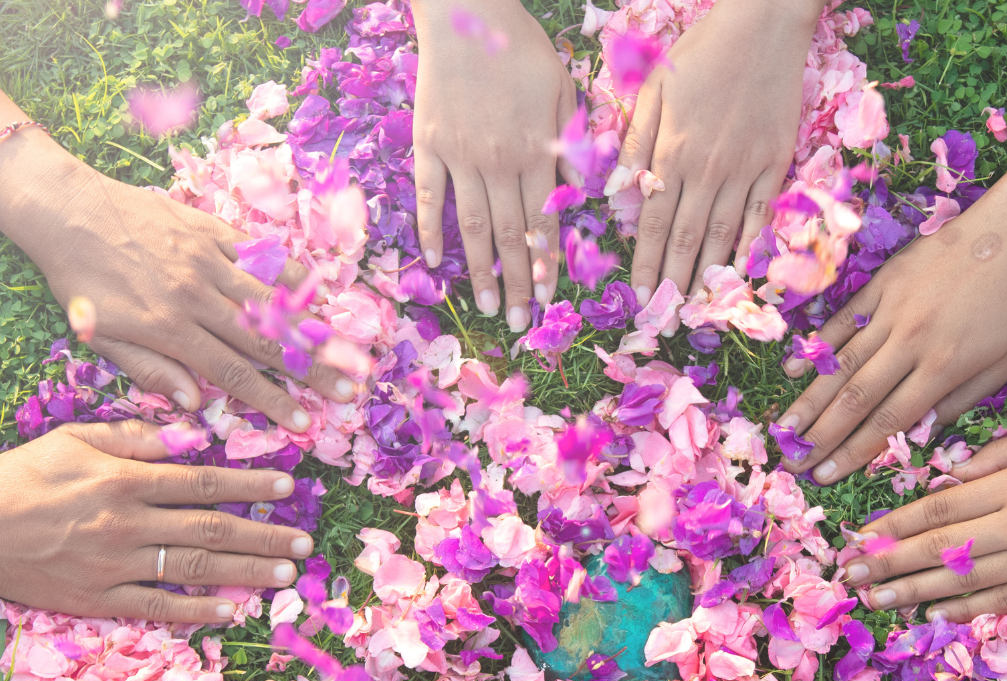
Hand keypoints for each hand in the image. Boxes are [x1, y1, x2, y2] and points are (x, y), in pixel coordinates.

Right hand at [0, 420, 312, 621]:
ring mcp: (115, 566)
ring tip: (287, 573)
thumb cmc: (21, 478)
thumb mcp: (73, 440)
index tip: (289, 485)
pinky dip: (201, 611)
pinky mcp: (100, 600)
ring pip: (195, 571)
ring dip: (248, 572)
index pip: (203, 481)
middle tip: (304, 542)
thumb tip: (192, 434)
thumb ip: (134, 438)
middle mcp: (126, 524)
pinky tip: (235, 610)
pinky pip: (160, 608)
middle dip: (264, 535)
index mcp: (123, 479)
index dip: (251, 483)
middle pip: (211, 531)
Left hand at [1, 162, 355, 431]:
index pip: (232, 373)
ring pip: (270, 300)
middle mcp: (195, 295)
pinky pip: (259, 256)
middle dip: (309, 370)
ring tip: (344, 350)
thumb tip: (197, 405)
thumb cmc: (79, 280)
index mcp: (168, 328)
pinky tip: (317, 293)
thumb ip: (150, 370)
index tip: (302, 421)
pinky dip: (290, 275)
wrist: (65, 209)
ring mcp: (207, 260)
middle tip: (346, 391)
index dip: (271, 400)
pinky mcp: (210, 231)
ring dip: (311, 328)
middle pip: (264, 341)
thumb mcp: (100, 335)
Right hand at [411, 0, 575, 331]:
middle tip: (519, 323)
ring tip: (485, 306)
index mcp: (536, 152)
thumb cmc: (521, 47)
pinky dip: (431, 230)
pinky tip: (434, 262)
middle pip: (508, 235)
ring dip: (480, 270)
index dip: (546, 264)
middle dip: (517, 283)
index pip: (543, 222)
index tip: (549, 301)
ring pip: (471, 226)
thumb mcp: (562, 89)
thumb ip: (570, 142)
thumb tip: (577, 191)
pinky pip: (429, 196)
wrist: (466, 12)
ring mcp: (459, 156)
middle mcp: (498, 162)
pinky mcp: (428, 144)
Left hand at [616, 0, 816, 292]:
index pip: (653, 224)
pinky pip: (762, 215)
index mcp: (671, 153)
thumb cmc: (700, 53)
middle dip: (676, 283)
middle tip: (668, 319)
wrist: (761, 27)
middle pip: (687, 239)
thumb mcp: (653, 87)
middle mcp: (706, 169)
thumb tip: (619, 190)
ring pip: (724, 234)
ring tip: (700, 308)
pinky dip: (751, 247)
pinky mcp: (776, 163)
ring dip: (710, 275)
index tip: (643, 297)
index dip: (648, 265)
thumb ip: (635, 140)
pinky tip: (741, 271)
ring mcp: (745, 169)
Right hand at [777, 198, 1006, 483]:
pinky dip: (816, 346)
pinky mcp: (883, 283)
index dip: (852, 453)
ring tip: (782, 428)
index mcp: (942, 367)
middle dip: (820, 436)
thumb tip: (917, 434)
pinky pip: (842, 320)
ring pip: (841, 363)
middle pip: (855, 398)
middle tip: (792, 462)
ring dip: (809, 400)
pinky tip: (792, 369)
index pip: (887, 421)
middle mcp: (910, 342)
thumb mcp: (1003, 364)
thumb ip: (959, 402)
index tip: (824, 477)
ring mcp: (892, 310)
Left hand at [843, 429, 1006, 619]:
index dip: (893, 524)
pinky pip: (997, 603)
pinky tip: (929, 614)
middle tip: (847, 574)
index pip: (939, 509)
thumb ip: (997, 454)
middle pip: (939, 548)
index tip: (858, 534)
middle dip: (887, 561)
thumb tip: (947, 473)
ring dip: (910, 591)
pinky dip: (960, 610)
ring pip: (960, 581)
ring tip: (874, 599)